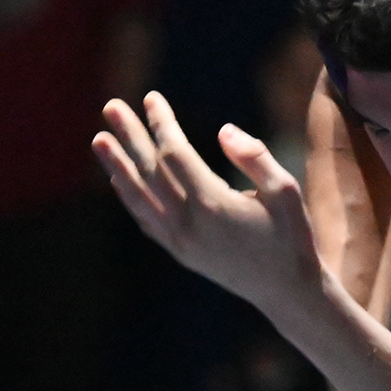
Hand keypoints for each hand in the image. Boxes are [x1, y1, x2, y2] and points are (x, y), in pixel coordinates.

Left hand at [94, 93, 326, 319]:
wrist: (286, 292)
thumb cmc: (292, 237)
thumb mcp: (286, 191)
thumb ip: (255, 157)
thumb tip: (223, 130)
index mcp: (214, 204)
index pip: (176, 154)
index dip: (161, 124)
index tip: (152, 98)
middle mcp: (189, 224)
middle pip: (149, 171)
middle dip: (130, 136)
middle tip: (111, 106)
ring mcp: (180, 241)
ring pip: (138, 197)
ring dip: (116, 166)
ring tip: (99, 139)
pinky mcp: (180, 253)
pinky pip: (146, 220)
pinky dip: (129, 198)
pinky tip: (118, 179)